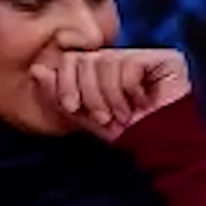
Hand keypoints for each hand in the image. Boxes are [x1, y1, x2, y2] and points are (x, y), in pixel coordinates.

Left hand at [30, 48, 192, 140]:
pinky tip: (142, 104)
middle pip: (87, 59)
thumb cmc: (128, 135)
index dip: (65, 82)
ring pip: (107, 62)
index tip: (72, 107)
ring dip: (110, 96)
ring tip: (124, 114)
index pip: (73, 58)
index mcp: (107, 68)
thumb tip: (37, 70)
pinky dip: (129, 90)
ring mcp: (148, 56)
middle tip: (104, 116)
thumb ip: (60, 95)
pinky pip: (130, 65)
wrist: (163, 149)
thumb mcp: (85, 117)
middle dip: (89, 93)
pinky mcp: (168, 59)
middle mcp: (126, 57)